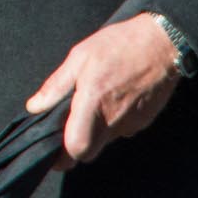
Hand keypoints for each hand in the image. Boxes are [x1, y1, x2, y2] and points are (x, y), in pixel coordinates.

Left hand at [24, 15, 178, 169]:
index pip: (77, 148)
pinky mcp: (144, 122)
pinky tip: (113, 98)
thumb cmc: (119, 45)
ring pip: (106, 140)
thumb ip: (56, 85)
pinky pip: (122, 130)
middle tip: (70, 122)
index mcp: (93, 103)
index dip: (63, 154)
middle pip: (90, 151)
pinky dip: (112, 121)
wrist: (163, 45)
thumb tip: (34, 106)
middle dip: (77, 143)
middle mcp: (114, 120)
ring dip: (95, 129)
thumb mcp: (79, 56)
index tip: (54, 147)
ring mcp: (132, 124)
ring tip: (94, 99)